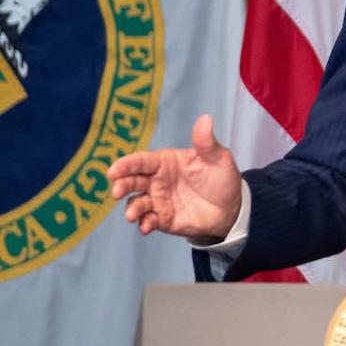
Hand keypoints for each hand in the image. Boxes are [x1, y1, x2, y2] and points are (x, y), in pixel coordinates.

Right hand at [107, 114, 242, 240]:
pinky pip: (148, 221)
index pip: (141, 161)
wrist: (232, 208)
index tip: (114, 171)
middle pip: (132, 181)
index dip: (126, 164)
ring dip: (132, 208)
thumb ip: (206, 142)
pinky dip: (145, 224)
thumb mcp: (218, 158)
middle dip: (121, 185)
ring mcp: (158, 200)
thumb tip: (206, 118)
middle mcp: (157, 180)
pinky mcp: (162, 218)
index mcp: (165, 161)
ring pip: (136, 202)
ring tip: (132, 215)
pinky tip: (147, 227)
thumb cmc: (222, 178)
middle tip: (117, 191)